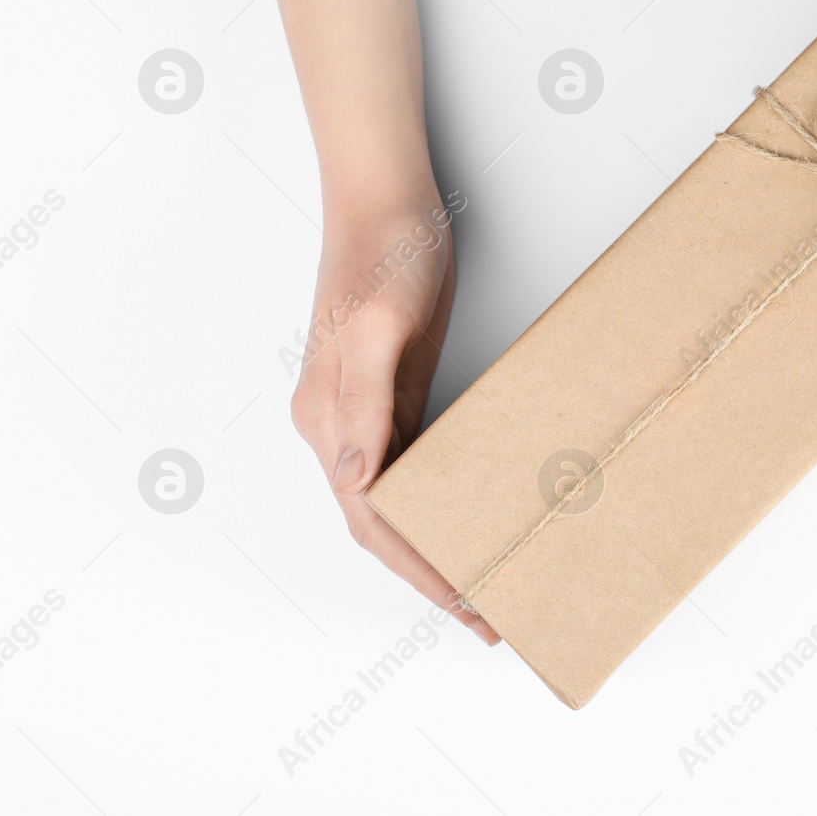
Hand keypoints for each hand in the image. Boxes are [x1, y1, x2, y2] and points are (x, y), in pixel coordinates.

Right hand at [289, 188, 499, 643]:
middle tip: (488, 615)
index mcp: (328, 420)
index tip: (463, 605)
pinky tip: (475, 513)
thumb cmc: (383, 253)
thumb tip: (353, 481)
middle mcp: (339, 427)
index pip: (371, 519)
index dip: (417, 569)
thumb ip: (364, 403)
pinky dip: (441, 500)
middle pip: (381, 524)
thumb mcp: (378, 325)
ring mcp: (364, 412)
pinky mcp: (392, 393)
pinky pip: (413, 465)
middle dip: (431, 574)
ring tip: (486, 581)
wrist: (388, 201)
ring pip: (397, 502)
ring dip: (437, 544)